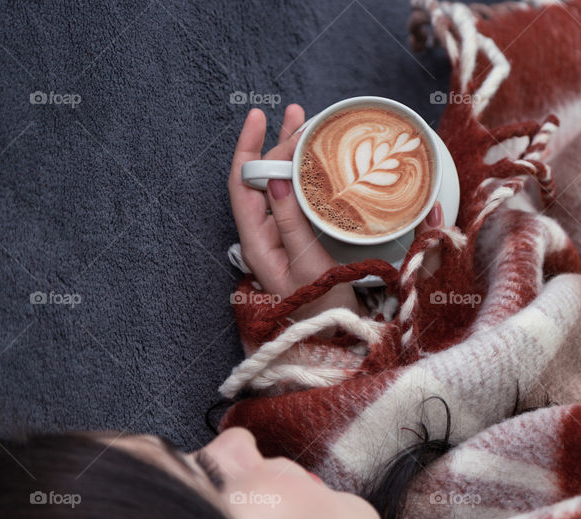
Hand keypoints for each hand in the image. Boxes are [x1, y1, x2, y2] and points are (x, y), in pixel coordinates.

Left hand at [228, 105, 443, 324]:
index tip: (259, 118)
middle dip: (275, 145)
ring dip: (290, 156)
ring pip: (279, 188)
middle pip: (260, 181)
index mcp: (258, 243)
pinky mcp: (300, 241)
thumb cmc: (323, 308)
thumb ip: (290, 223)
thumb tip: (274, 180)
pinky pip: (296, 201)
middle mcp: (265, 237)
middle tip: (298, 115)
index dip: (247, 150)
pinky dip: (304, 176)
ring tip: (306, 123)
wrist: (338, 340)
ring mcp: (282, 238)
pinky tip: (316, 161)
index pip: (242, 185)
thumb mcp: (307, 265)